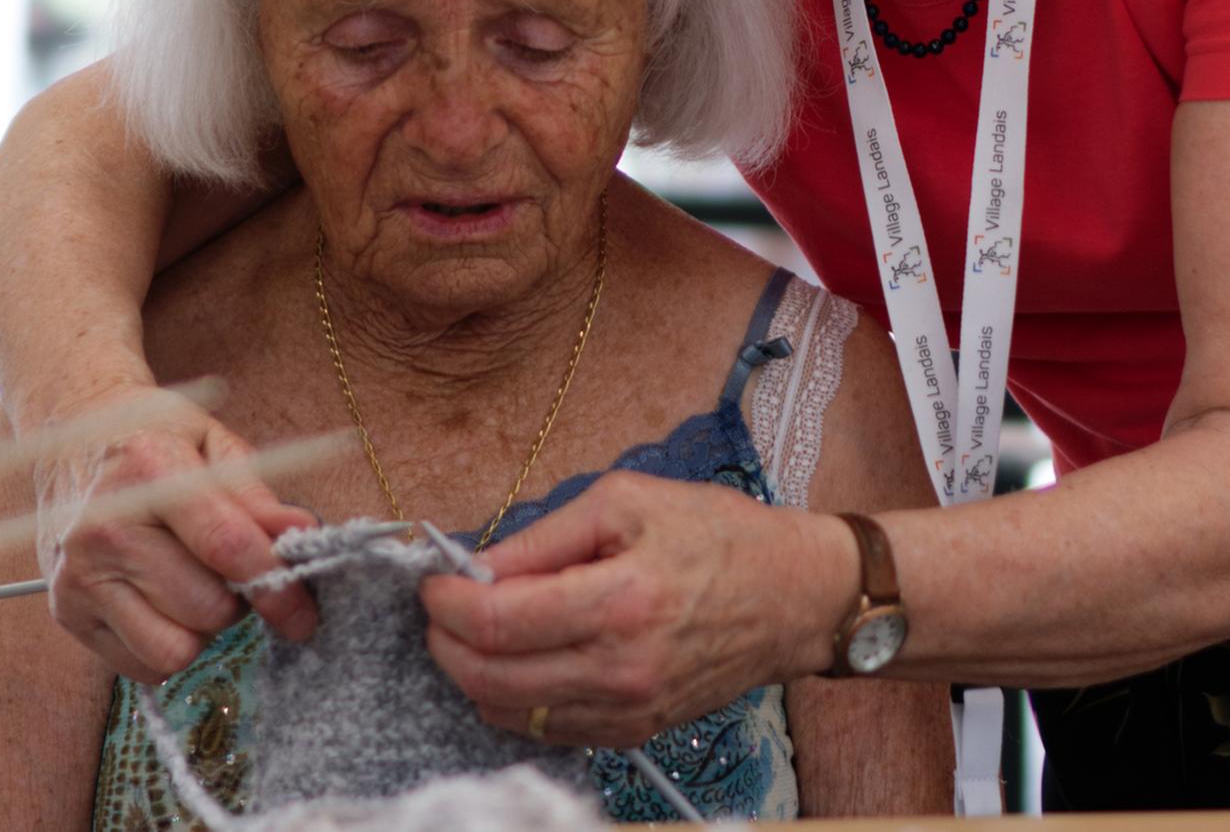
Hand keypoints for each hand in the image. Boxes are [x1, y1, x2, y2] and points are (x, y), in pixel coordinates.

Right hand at [30, 381, 320, 681]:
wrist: (67, 439)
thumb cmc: (153, 441)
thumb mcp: (212, 446)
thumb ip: (258, 497)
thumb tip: (304, 533)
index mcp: (148, 471)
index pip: (226, 546)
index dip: (276, 586)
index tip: (304, 614)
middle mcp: (104, 528)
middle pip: (206, 609)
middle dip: (237, 600)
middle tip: (229, 572)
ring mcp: (79, 576)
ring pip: (174, 650)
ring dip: (201, 630)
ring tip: (195, 587)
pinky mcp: (66, 613)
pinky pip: (141, 667)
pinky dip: (167, 646)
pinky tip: (163, 604)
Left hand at [421, 471, 859, 747]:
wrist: (795, 596)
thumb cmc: (718, 535)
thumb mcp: (627, 501)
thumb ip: (543, 538)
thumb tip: (475, 566)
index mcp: (621, 601)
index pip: (497, 622)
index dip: (447, 603)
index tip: (434, 581)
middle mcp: (622, 668)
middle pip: (490, 679)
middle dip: (446, 643)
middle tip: (443, 608)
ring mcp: (629, 709)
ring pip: (509, 712)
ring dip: (473, 674)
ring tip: (480, 631)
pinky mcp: (636, 729)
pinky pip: (547, 729)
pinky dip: (514, 698)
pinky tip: (521, 658)